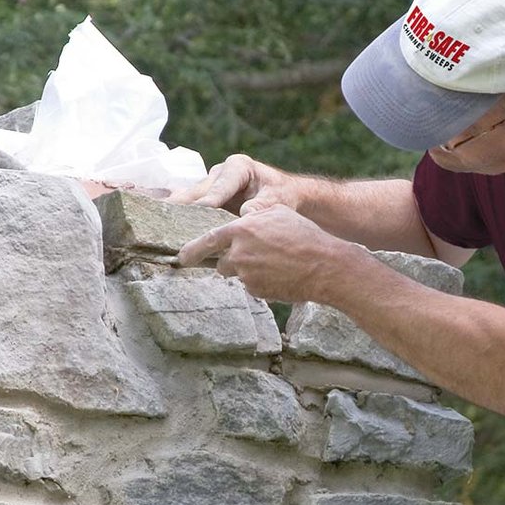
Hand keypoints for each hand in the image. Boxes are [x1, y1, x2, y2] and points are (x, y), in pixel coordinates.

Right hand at [166, 154, 300, 215]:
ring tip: (160, 225)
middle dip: (182, 206)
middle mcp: (219, 173)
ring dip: (177, 213)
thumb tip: (245, 214)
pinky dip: (181, 218)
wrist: (284, 195)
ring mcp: (210, 185)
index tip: (199, 212)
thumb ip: (262, 206)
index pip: (219, 187)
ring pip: (190, 199)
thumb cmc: (282, 194)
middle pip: (198, 191)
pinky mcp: (206, 198)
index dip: (208, 201)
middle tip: (165, 219)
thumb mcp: (277, 199)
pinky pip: (192, 208)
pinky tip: (167, 229)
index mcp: (237, 167)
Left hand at [176, 203, 349, 302]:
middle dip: (231, 262)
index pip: (207, 240)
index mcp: (240, 230)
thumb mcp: (277, 213)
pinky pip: (252, 286)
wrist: (324, 265)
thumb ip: (252, 218)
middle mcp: (238, 254)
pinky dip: (262, 282)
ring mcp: (246, 275)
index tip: (181, 258)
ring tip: (273, 264)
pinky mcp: (257, 291)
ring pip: (238, 274)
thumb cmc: (304, 235)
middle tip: (254, 258)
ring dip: (248, 271)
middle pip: (221, 262)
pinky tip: (280, 275)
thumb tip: (241, 222)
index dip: (191, 250)